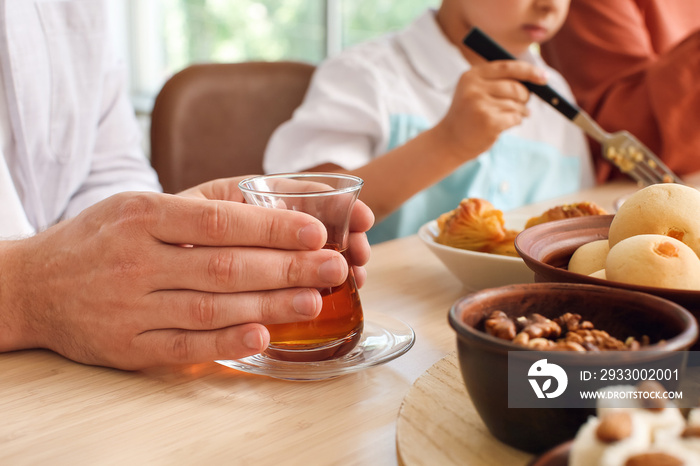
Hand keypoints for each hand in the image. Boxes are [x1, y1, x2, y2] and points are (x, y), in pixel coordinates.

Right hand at [0, 187, 370, 369]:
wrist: (34, 284)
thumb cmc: (102, 237)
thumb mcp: (140, 204)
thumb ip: (200, 202)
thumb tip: (269, 195)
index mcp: (142, 215)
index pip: (217, 221)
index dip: (271, 227)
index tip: (316, 231)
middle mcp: (136, 260)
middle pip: (225, 267)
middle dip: (287, 268)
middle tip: (334, 267)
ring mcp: (130, 308)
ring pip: (212, 308)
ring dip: (269, 306)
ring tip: (314, 300)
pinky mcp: (128, 346)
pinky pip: (184, 346)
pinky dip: (226, 342)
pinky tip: (263, 336)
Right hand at [434, 60, 547, 159]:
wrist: (449, 141)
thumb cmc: (468, 115)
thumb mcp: (474, 91)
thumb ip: (497, 80)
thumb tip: (536, 77)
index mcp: (471, 76)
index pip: (507, 67)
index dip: (529, 71)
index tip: (543, 77)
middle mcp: (474, 88)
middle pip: (516, 87)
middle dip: (525, 96)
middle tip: (523, 103)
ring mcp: (481, 105)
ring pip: (517, 104)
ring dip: (520, 111)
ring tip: (512, 116)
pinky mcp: (489, 122)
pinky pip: (515, 117)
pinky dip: (515, 121)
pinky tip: (504, 124)